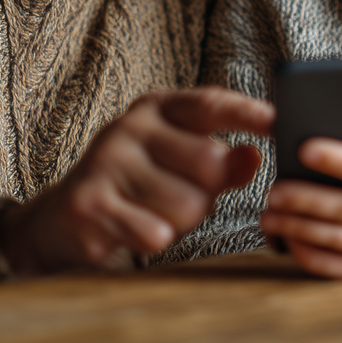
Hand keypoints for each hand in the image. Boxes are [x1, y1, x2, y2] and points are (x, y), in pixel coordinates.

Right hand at [0, 87, 272, 273]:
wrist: (64, 218)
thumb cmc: (139, 188)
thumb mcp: (181, 164)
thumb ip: (223, 159)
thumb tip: (255, 154)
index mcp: (157, 109)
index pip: (209, 104)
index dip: (245, 113)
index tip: (278, 121)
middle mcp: (130, 127)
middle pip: (209, 163)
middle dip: (211, 193)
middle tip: (187, 198)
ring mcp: (107, 161)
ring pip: (187, 205)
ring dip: (182, 222)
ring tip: (154, 214)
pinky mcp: (90, 201)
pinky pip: (153, 231)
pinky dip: (155, 238)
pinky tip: (136, 230)